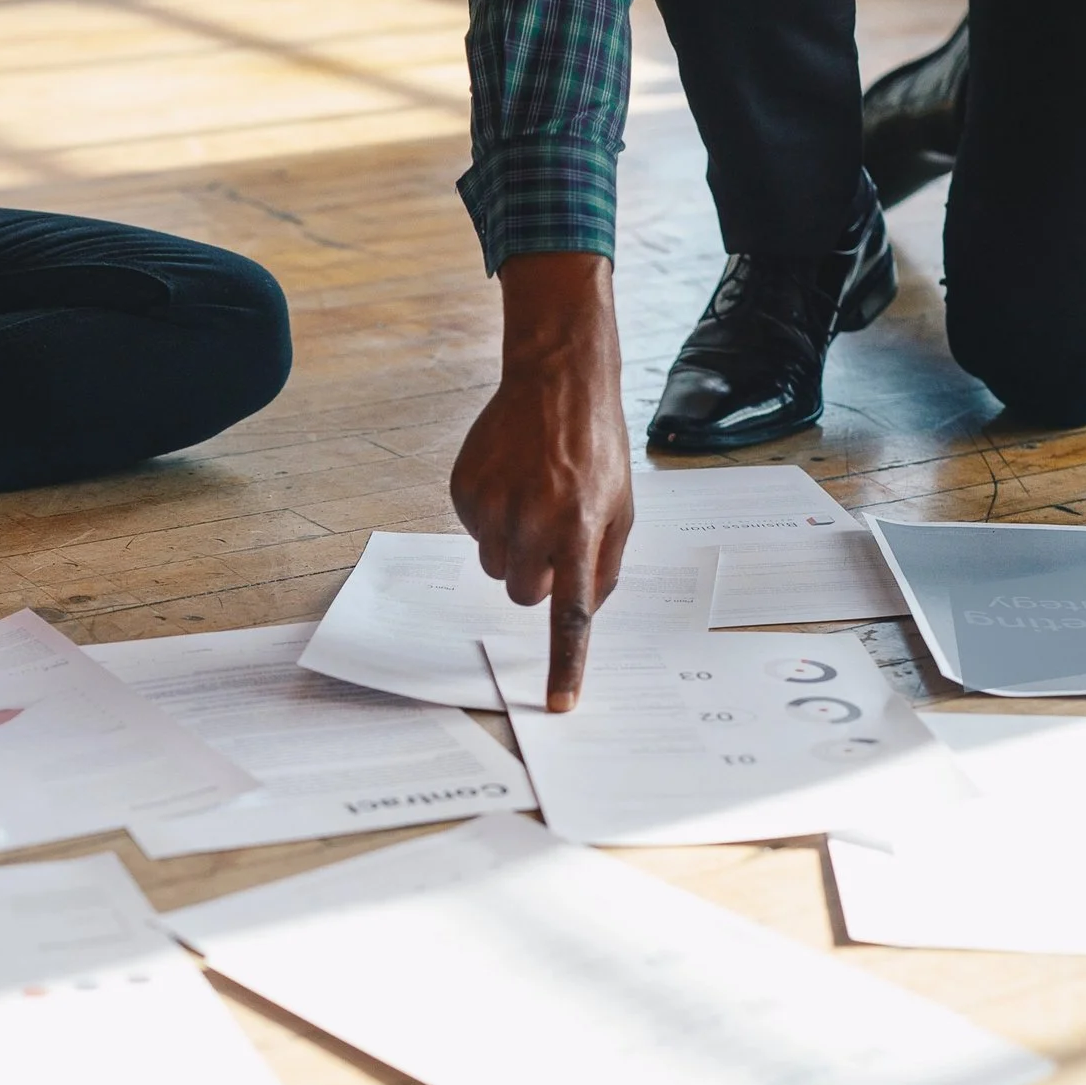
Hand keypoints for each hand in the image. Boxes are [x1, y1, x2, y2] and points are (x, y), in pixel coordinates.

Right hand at [450, 252, 634, 710]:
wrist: (556, 381)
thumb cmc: (594, 448)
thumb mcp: (621, 508)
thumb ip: (604, 566)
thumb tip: (582, 612)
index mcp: (581, 530)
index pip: (571, 615)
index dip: (564, 664)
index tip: (558, 704)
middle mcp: (534, 522)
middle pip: (524, 595)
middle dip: (537, 577)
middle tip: (552, 534)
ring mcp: (494, 506)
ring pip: (496, 567)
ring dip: (514, 547)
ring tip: (532, 497)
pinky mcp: (464, 492)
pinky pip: (473, 533)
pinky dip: (491, 518)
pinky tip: (510, 480)